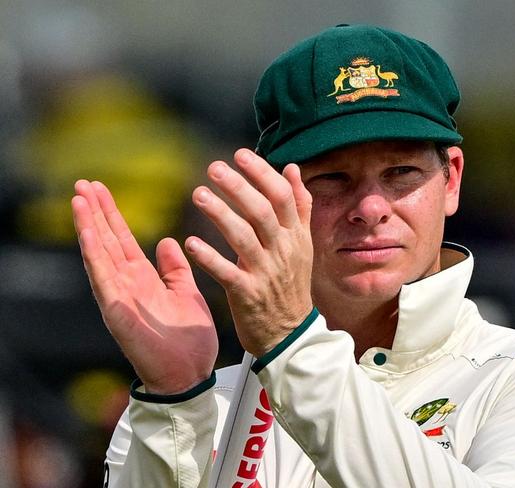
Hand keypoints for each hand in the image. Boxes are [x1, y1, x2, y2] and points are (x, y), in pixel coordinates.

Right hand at [71, 180, 217, 394]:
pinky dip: (95, 255)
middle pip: (107, 242)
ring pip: (100, 255)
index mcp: (143, 280)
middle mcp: (127, 286)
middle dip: (96, 213)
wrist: (190, 375)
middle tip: (83, 183)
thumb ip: (174, 269)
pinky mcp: (118, 313)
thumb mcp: (186, 294)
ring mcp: (119, 298)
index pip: (122, 241)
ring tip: (79, 198)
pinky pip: (104, 279)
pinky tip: (88, 233)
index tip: (101, 190)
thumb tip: (166, 241)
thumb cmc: (189, 340)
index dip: (112, 216)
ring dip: (89, 227)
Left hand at [185, 149, 312, 357]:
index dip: (262, 173)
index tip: (240, 154)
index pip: (282, 197)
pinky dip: (209, 257)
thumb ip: (298, 206)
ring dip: (221, 214)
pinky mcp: (248, 295)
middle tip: (214, 168)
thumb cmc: (291, 283)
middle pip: (262, 212)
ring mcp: (266, 273)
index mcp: (296, 236)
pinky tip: (189, 243)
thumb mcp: (302, 244)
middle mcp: (283, 251)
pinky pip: (227, 273)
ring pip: (244, 237)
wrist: (290, 333)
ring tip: (199, 194)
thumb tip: (292, 167)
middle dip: (239, 187)